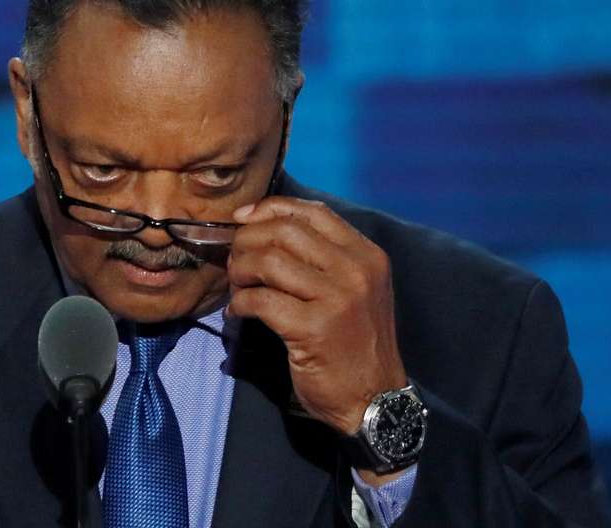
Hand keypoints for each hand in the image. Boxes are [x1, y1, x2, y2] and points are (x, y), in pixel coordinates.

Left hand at [225, 197, 407, 438]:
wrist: (375, 401)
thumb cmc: (356, 344)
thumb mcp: (355, 291)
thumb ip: (324, 259)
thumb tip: (265, 230)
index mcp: (366, 255)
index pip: (312, 212)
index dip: (270, 209)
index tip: (243, 219)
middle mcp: (356, 270)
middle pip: (285, 231)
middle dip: (248, 241)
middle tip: (234, 261)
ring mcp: (337, 298)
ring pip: (269, 261)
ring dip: (241, 271)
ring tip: (237, 286)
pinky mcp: (313, 328)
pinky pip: (261, 300)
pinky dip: (240, 303)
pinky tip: (238, 311)